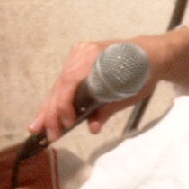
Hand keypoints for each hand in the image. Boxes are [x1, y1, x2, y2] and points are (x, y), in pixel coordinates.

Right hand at [28, 39, 147, 143]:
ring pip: (60, 86)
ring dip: (50, 109)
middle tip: (49, 135)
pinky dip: (57, 100)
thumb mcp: (127, 95)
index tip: (68, 124)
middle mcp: (81, 53)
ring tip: (38, 128)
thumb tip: (93, 128)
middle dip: (53, 113)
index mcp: (94, 57)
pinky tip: (46, 115)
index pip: (70, 82)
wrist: (149, 55)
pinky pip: (64, 83)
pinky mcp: (76, 60)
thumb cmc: (141, 75)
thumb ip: (107, 109)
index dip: (64, 105)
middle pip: (61, 86)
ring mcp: (77, 55)